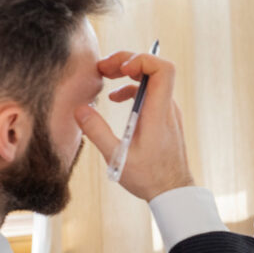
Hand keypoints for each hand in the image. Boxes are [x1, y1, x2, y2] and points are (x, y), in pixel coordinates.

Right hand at [75, 50, 194, 200]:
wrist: (173, 192)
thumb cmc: (148, 178)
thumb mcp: (117, 158)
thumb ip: (97, 132)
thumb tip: (79, 109)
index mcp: (158, 114)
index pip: (163, 70)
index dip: (141, 60)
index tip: (120, 69)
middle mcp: (167, 108)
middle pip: (154, 68)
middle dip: (127, 61)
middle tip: (102, 67)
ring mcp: (168, 112)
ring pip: (152, 79)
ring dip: (127, 73)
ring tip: (103, 76)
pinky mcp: (165, 117)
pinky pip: (150, 92)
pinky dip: (132, 88)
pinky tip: (115, 98)